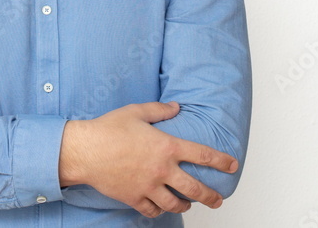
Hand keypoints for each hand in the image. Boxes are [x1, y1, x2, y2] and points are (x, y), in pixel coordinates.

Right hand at [58, 101, 237, 217]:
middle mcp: (161, 169)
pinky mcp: (134, 197)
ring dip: (185, 205)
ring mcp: (148, 186)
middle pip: (195, 189)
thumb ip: (160, 110)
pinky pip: (152, 210)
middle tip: (218, 200)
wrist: (85, 150)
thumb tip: (176, 107)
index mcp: (166, 146)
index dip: (221, 161)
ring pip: (175, 204)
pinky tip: (161, 208)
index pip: (203, 155)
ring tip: (189, 205)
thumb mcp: (136, 112)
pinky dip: (159, 210)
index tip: (232, 165)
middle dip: (211, 196)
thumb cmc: (108, 129)